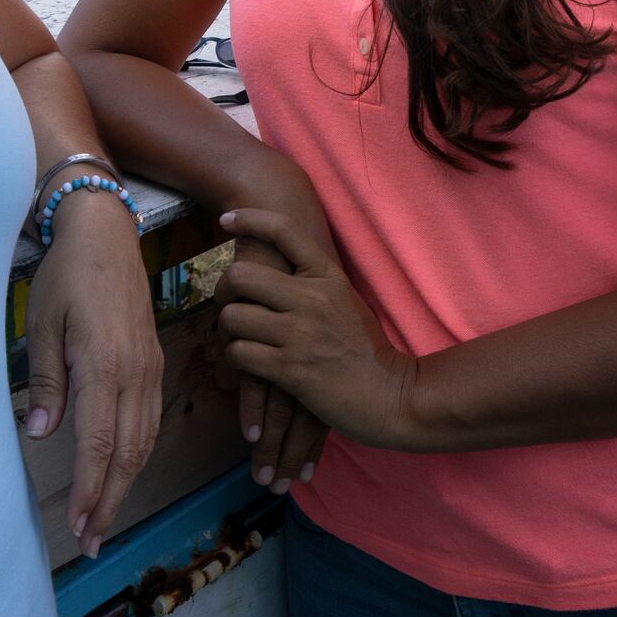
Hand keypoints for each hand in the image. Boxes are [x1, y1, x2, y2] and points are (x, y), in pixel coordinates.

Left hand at [23, 194, 163, 557]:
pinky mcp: (154, 363)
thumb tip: (42, 433)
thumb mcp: (42, 322)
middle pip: (127, 453)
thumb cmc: (67, 274)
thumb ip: (46, 379)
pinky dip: (137, 454)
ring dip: (124, 483)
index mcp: (104, 364)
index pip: (98, 443)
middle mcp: (135, 372)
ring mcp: (150, 368)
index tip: (76, 524)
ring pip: (143, 441)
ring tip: (103, 518)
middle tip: (90, 540)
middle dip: (108, 500)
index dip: (88, 488)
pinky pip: (150, 421)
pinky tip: (122, 471)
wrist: (106, 232)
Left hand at [217, 207, 420, 450]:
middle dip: (224, 292)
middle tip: (229, 304)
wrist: (393, 395)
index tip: (227, 221)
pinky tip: (248, 363)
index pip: (283, 231)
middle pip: (239, 276)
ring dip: (228, 331)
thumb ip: (315, 283)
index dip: (250, 220)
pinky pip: (239, 353)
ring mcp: (299, 333)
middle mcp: (311, 298)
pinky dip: (236, 359)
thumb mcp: (347, 301)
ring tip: (238, 338)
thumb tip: (277, 268)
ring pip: (232, 317)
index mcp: (327, 276)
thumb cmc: (368, 350)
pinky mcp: (289, 369)